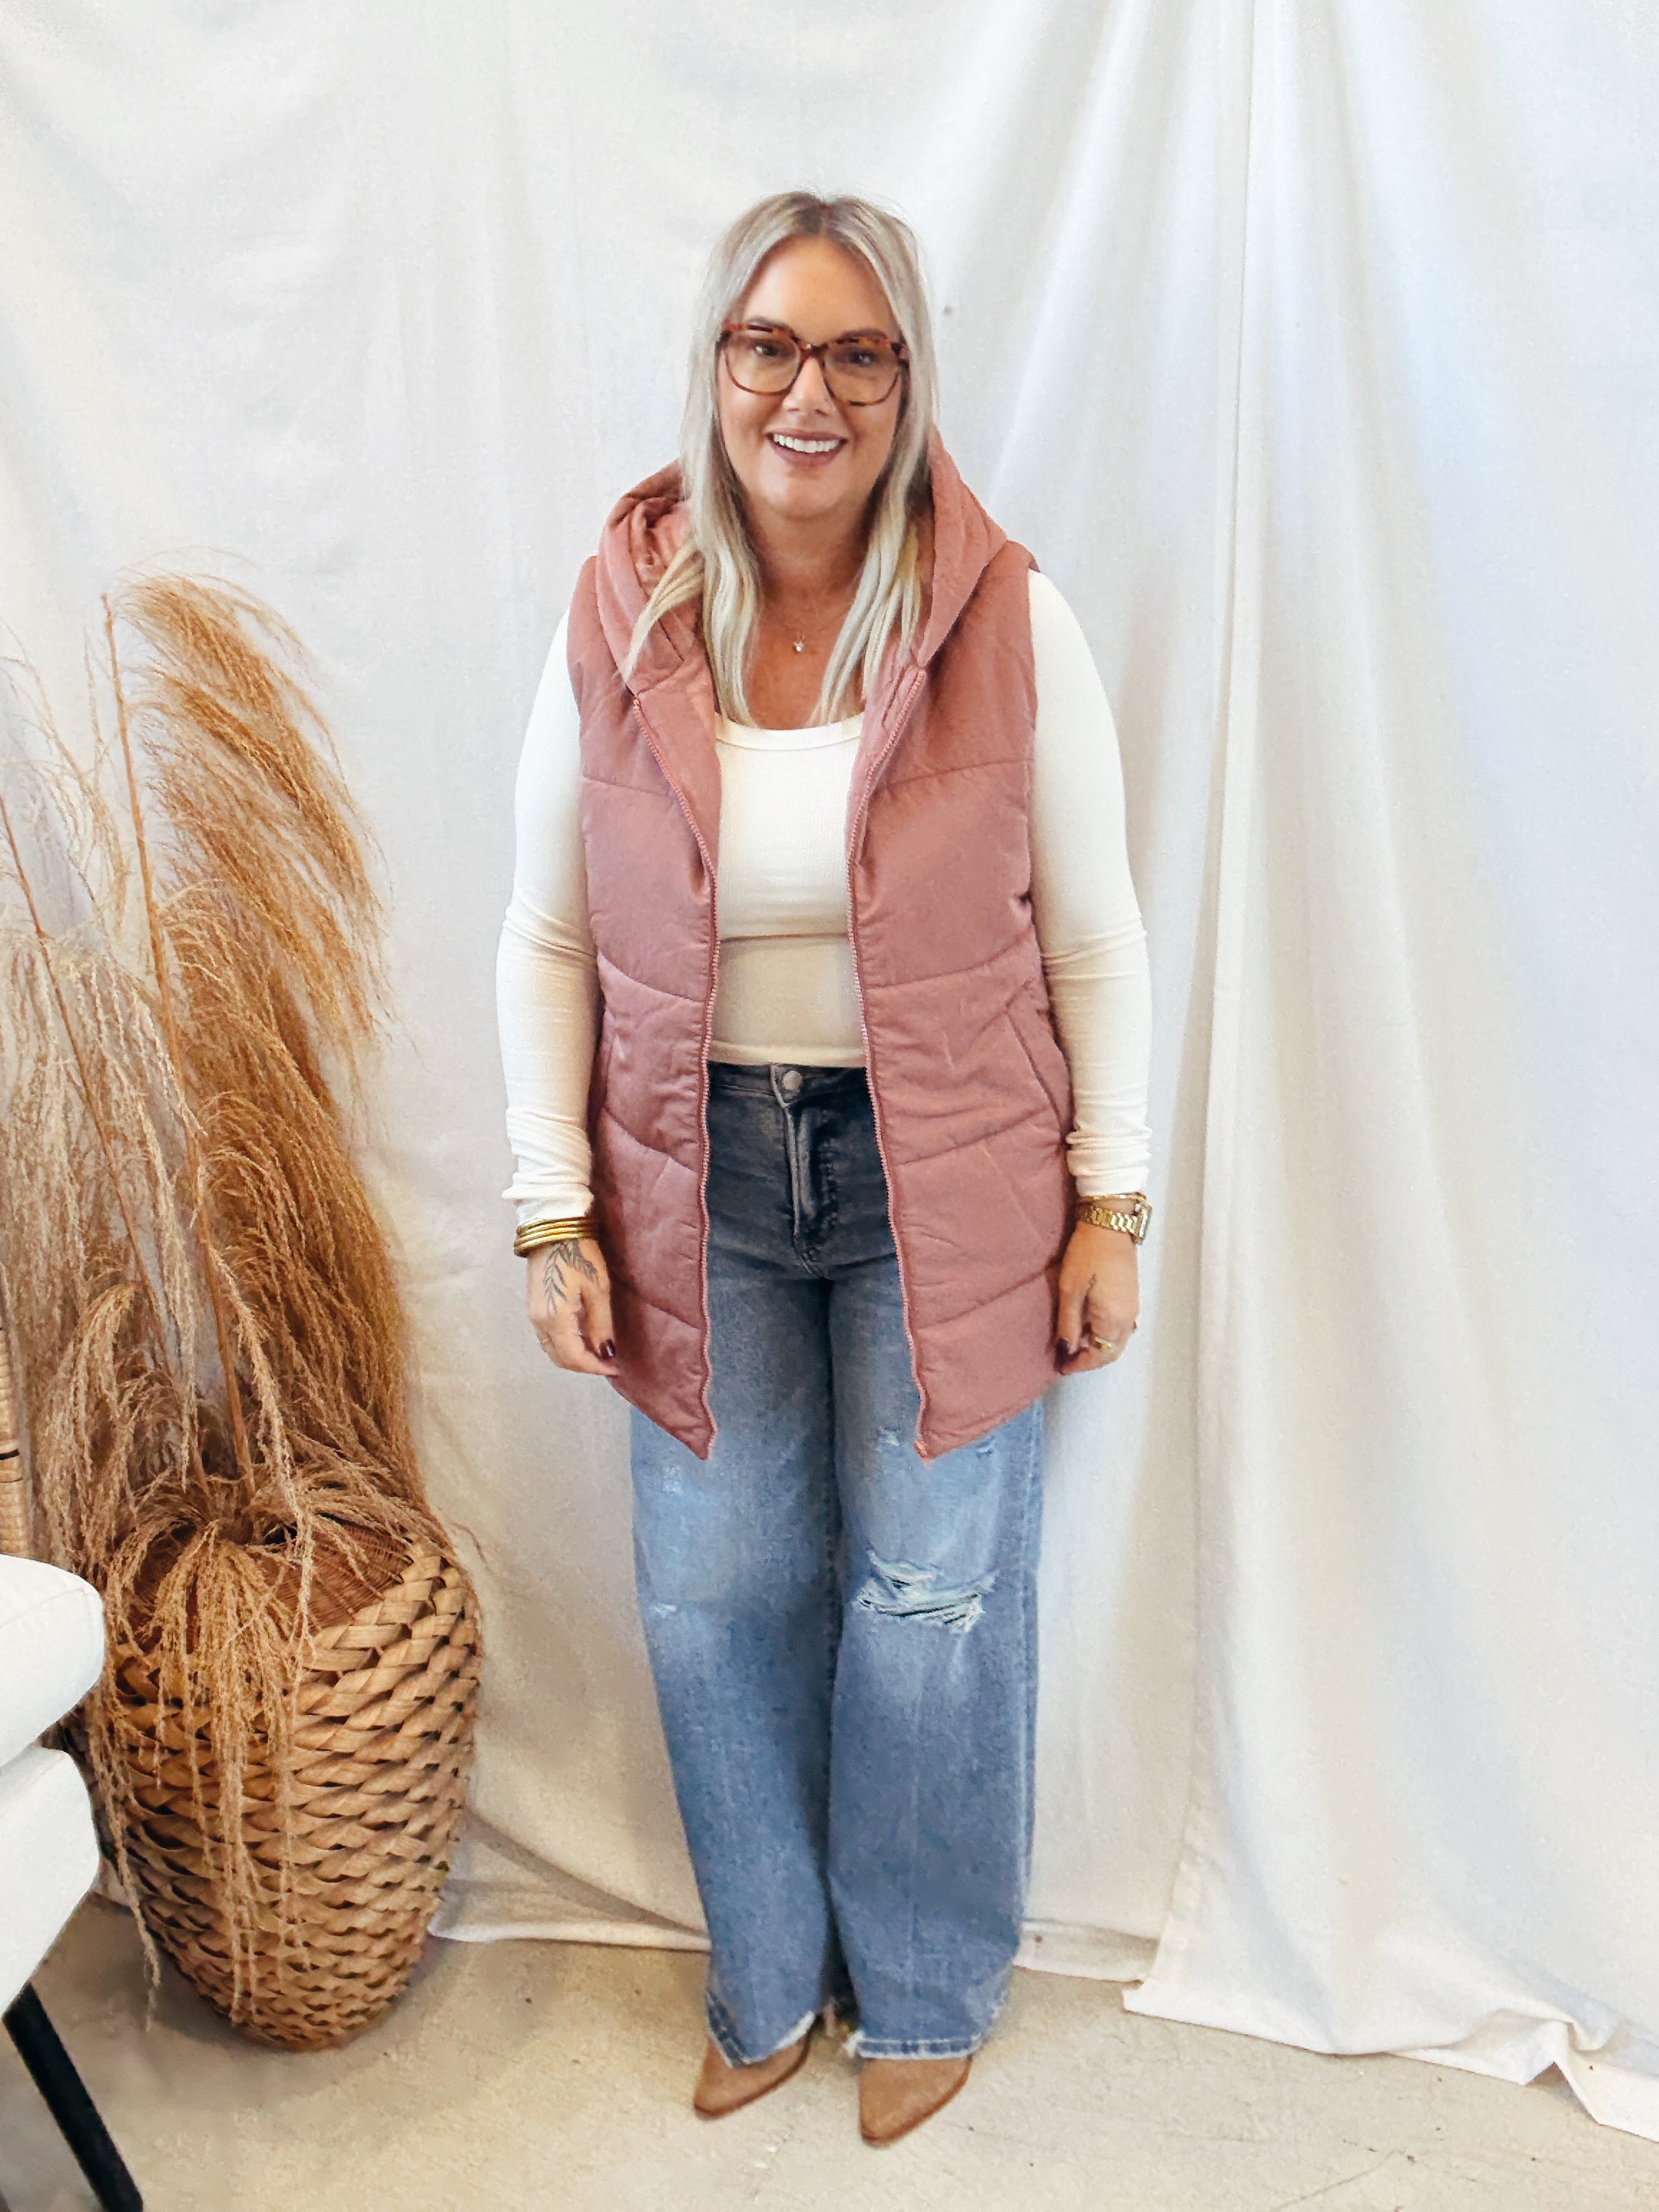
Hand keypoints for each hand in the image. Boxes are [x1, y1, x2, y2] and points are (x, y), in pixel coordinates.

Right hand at [526, 1236, 615, 1374]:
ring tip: (598, 1351)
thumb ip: (601, 1325)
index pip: (575, 1358)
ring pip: (552, 1349)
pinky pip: (548, 1337)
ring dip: (574, 1356)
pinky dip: (565, 1344)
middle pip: (560, 1358)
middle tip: (609, 1362)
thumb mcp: (598, 1290)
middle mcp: (539, 1322)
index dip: (596, 1367)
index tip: (616, 1368)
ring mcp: (533, 1315)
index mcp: (555, 1319)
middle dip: (585, 1366)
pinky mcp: (534, 1306)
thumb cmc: (579, 1255)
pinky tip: (583, 1336)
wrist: (553, 1227)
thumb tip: (606, 1353)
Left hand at [1055, 1222, 1138, 1373]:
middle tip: (1068, 1359)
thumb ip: (1069, 1324)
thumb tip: (1066, 1350)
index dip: (1080, 1365)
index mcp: (1114, 1320)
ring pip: (1118, 1340)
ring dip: (1099, 1347)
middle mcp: (1128, 1318)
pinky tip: (1088, 1326)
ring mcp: (1132, 1307)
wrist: (1109, 1225)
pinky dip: (1105, 1334)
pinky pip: (1121, 1327)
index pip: (1100, 1355)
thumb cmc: (1086, 1256)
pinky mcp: (1131, 1296)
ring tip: (1075, 1344)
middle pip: (1112, 1352)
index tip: (1061, 1366)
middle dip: (1091, 1359)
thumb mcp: (1070, 1291)